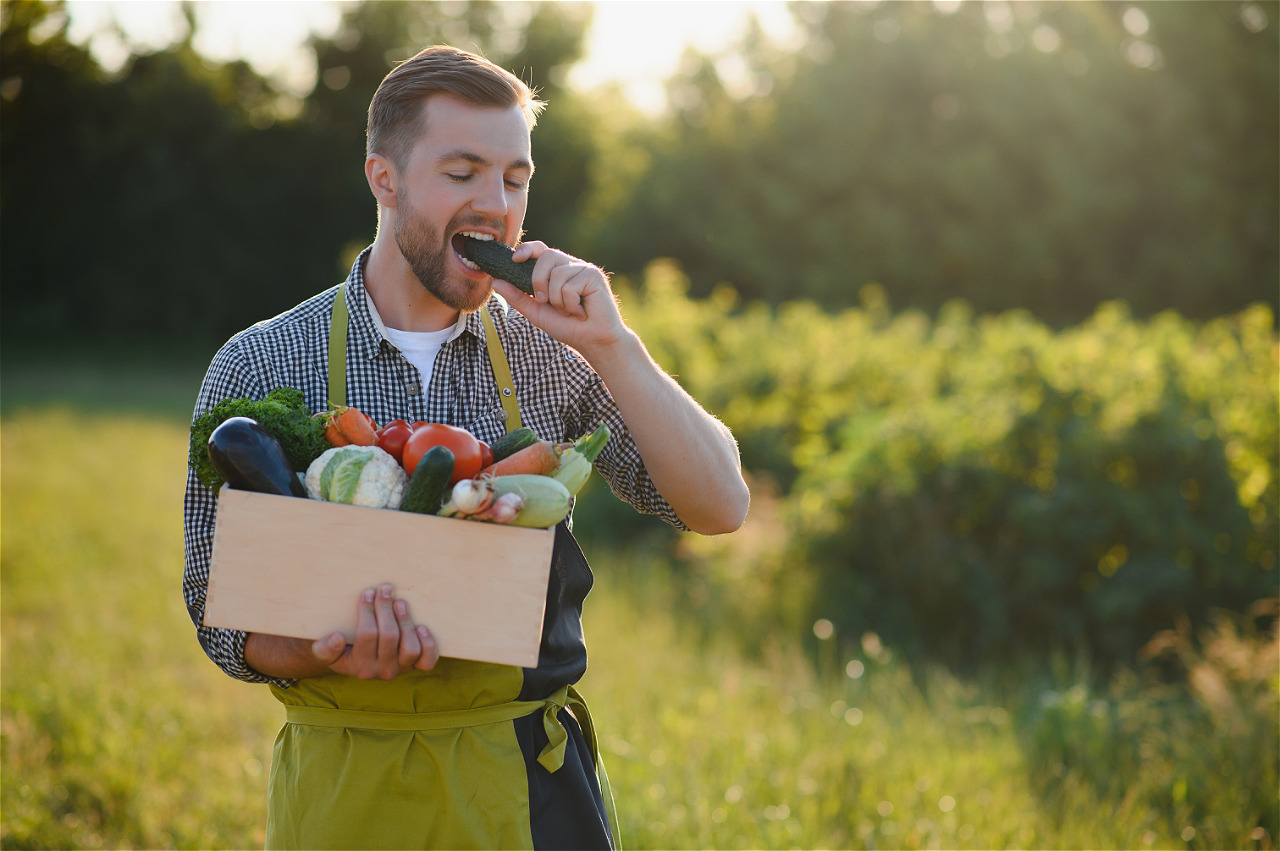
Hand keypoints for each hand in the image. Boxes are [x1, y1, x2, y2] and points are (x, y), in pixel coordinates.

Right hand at [311, 583, 438, 678]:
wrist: (356, 664)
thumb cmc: (340, 651)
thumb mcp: (324, 651)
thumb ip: (324, 648)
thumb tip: (336, 638)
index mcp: (359, 668)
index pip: (366, 635)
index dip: (368, 611)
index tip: (367, 592)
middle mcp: (382, 671)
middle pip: (389, 637)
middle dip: (386, 608)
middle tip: (384, 588)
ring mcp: (401, 669)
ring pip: (410, 647)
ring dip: (405, 621)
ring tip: (399, 602)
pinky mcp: (415, 666)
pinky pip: (427, 660)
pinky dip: (428, 644)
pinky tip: (421, 627)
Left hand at [492, 241, 627, 357]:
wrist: (592, 341)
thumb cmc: (567, 326)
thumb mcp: (536, 312)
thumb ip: (517, 296)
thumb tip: (496, 281)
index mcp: (556, 270)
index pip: (540, 249)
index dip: (527, 249)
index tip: (515, 259)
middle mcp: (570, 265)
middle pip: (547, 256)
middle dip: (538, 281)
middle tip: (544, 301)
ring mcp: (583, 269)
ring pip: (557, 274)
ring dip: (557, 300)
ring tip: (570, 311)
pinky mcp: (594, 276)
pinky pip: (571, 286)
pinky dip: (571, 304)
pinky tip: (581, 311)